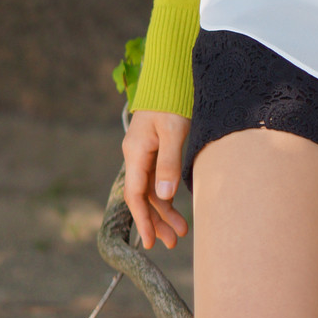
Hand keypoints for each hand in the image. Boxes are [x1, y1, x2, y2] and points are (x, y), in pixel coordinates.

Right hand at [122, 108, 190, 249]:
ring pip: (153, 189)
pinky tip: (176, 206)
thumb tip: (165, 196)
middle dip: (157, 220)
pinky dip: (168, 194)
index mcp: (136, 151)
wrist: (171, 75)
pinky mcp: (157, 148)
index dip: (143, 220)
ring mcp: (146, 151)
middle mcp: (137, 154)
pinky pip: (159, 178)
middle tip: (174, 242)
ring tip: (181, 231)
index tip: (150, 242)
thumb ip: (168, 163)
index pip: (136, 195)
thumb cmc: (172, 100)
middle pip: (145, 196)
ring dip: (165, 210)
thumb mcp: (173, 131)